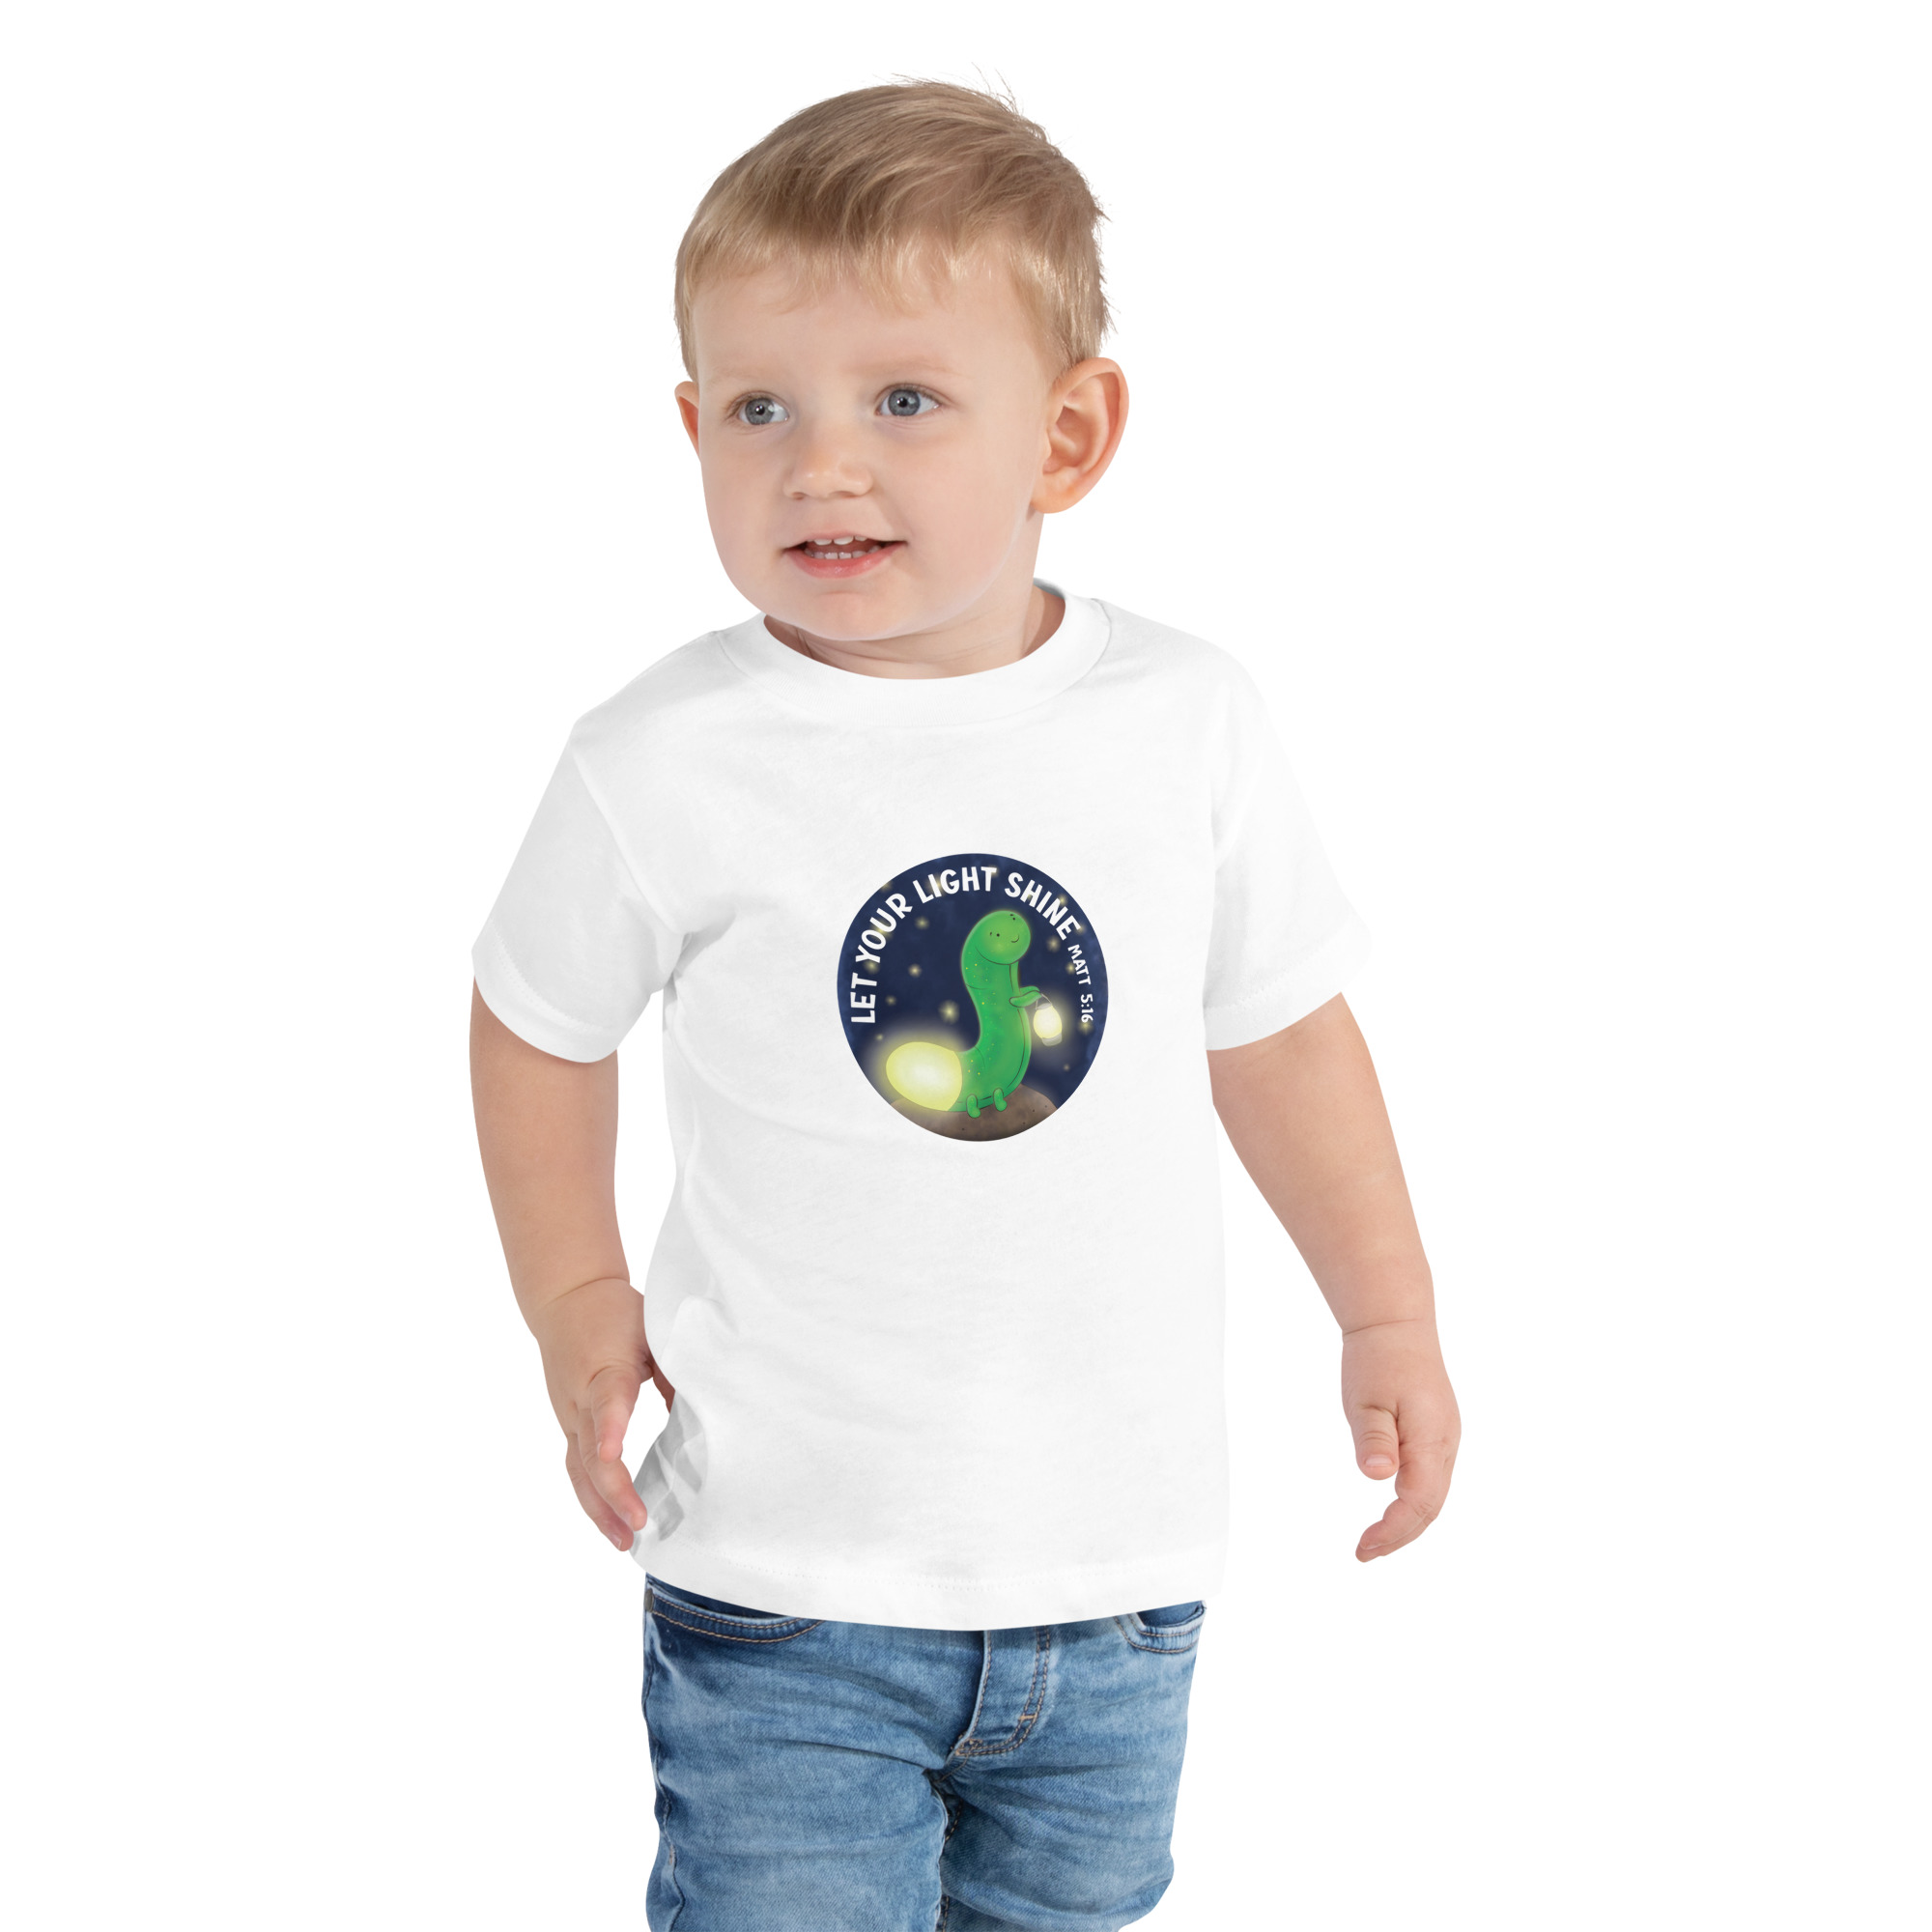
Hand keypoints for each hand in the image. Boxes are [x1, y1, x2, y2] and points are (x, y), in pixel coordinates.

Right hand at [524, 1275, 676, 1550]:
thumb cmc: (615, 1313)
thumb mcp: (653, 1330)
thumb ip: (677, 1369)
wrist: (566, 1297)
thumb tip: (707, 1412)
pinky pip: (577, 1469)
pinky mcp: (570, 1425)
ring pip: (579, 1470)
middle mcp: (581, 1398)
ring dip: (600, 1509)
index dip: (611, 1427)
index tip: (614, 1453)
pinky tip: (611, 1525)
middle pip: (589, 1451)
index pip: (607, 1399)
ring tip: (625, 1542)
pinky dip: (593, 1500)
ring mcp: (570, 1416)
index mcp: (605, 1368)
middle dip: (613, 1491)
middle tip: (639, 1523)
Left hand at [1342, 1317, 1458, 1561]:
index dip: (1392, 1531)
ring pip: (1433, 1496)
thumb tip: (1378, 1476)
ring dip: (1408, 1523)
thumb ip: (1374, 1438)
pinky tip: (1392, 1510)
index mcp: (1432, 1439)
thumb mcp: (1366, 1400)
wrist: (1395, 1323)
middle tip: (1364, 1553)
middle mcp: (1446, 1444)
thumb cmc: (1378, 1359)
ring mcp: (1445, 1439)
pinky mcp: (1437, 1433)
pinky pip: (1431, 1479)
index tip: (1362, 1548)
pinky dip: (1413, 1503)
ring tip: (1374, 1543)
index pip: (1418, 1503)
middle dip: (1400, 1536)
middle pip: (1430, 1507)